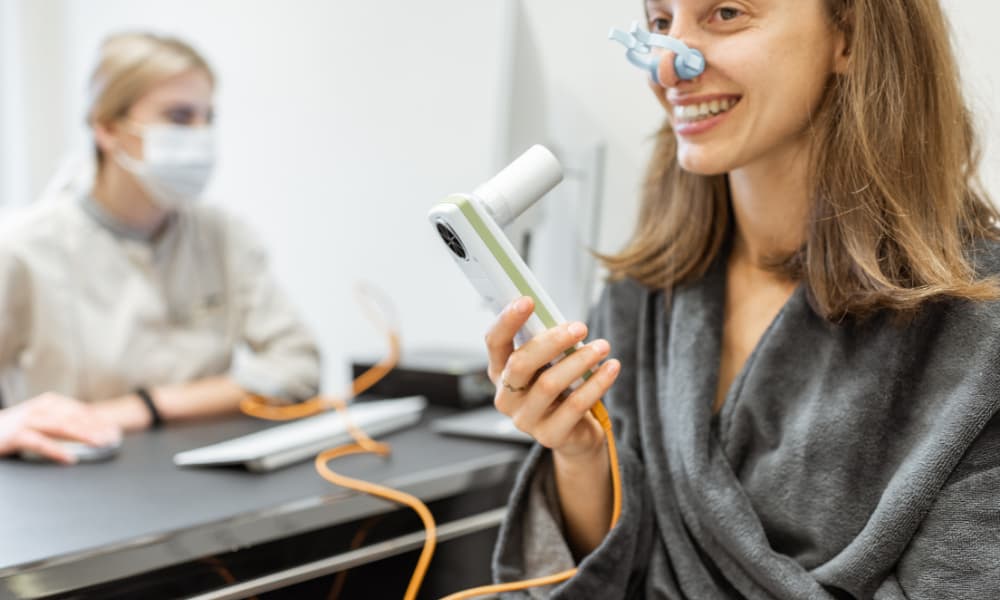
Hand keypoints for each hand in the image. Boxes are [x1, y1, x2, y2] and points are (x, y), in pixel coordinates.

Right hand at [0, 393, 121, 463]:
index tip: (114, 429)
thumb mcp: (40, 419)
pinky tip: (69, 459)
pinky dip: (56, 451)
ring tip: (99, 443)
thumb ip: (61, 420)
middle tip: (113, 437)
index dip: (98, 420)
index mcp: (48, 403)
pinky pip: (39, 443)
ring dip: (82, 435)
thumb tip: (89, 429)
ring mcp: (27, 421)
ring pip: (60, 427)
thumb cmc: (14, 428)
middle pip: (74, 418)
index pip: (79, 410)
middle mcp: (39, 409)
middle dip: (96, 428)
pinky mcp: (16, 436)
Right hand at [486, 297, 620, 460]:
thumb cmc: (560, 388)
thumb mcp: (548, 364)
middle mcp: (506, 397)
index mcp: (500, 372)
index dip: (507, 320)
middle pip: (521, 362)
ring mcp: (525, 420)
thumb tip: (564, 321)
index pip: (494, 342)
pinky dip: (597, 383)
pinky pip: (575, 405)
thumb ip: (547, 344)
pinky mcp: (549, 436)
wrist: (574, 434)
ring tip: (603, 346)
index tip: (528, 300)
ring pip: (550, 383)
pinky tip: (611, 367)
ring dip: (580, 360)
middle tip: (580, 326)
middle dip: (553, 340)